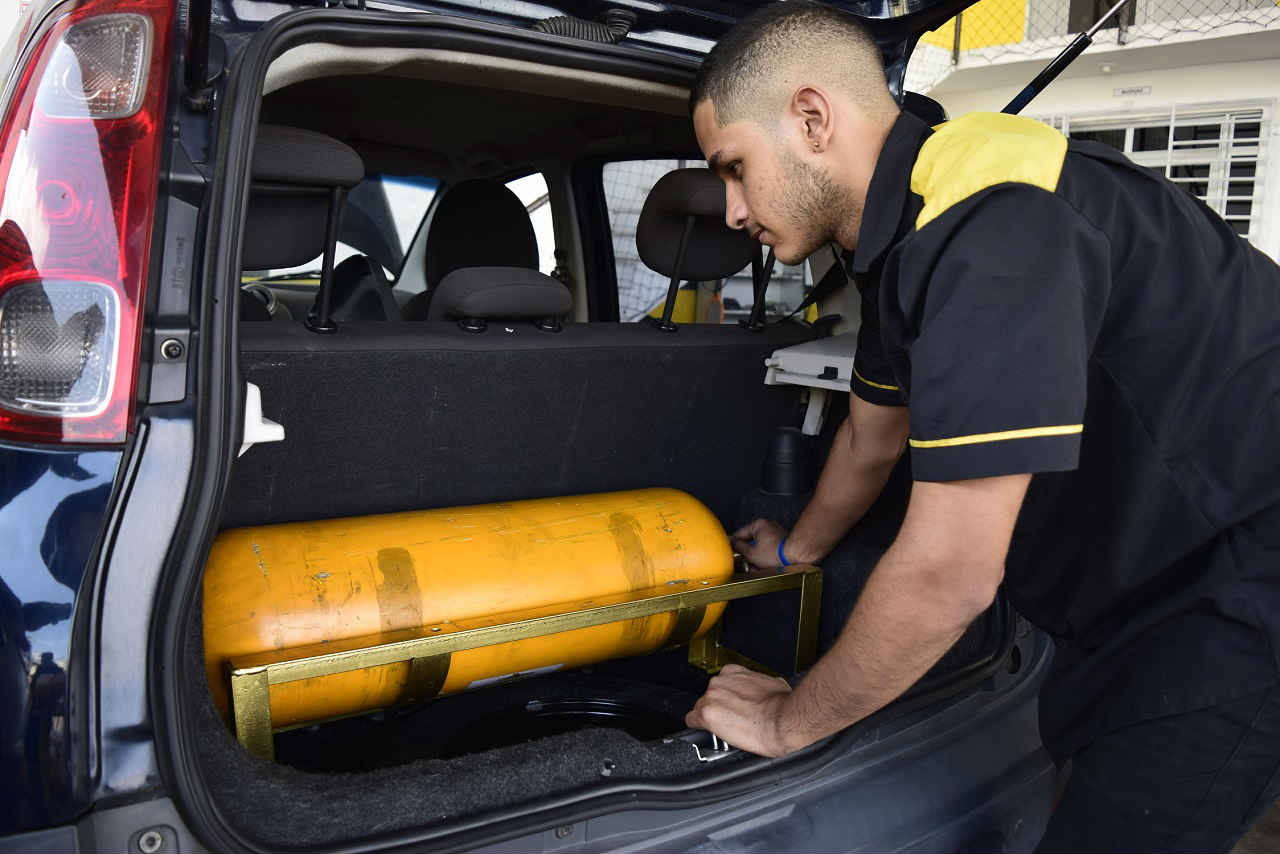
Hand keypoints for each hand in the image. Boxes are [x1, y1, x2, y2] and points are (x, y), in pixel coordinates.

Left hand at [685, 664, 804, 757]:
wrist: (784, 719)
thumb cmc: (782, 704)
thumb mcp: (774, 684)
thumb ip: (761, 684)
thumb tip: (764, 690)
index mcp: (733, 672)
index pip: (720, 685)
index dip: (725, 699)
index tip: (732, 707)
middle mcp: (719, 682)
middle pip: (709, 697)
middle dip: (718, 709)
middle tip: (732, 720)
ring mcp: (711, 697)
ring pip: (700, 709)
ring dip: (710, 719)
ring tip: (726, 730)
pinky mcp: (707, 715)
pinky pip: (692, 722)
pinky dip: (698, 729)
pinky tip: (708, 734)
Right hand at [730, 518, 788, 568]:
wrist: (795, 557)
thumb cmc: (775, 553)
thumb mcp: (751, 553)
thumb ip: (739, 547)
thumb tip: (732, 543)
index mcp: (758, 525)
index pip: (740, 533)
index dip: (733, 544)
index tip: (729, 550)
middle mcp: (767, 526)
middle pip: (751, 541)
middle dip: (747, 554)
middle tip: (744, 563)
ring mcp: (775, 533)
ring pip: (760, 546)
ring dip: (756, 557)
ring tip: (756, 568)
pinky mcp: (782, 541)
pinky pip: (769, 548)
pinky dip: (765, 557)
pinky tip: (765, 566)